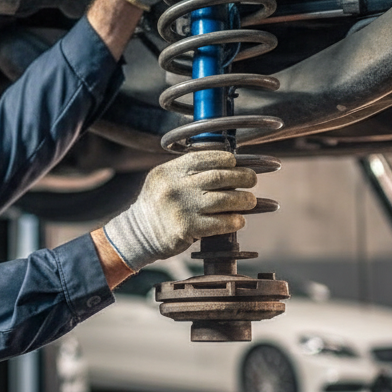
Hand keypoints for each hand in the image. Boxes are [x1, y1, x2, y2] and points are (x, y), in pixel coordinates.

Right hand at [102, 150, 256, 271]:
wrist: (140, 233)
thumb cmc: (157, 205)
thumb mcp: (164, 179)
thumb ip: (187, 171)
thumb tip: (225, 164)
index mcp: (170, 171)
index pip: (204, 158)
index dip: (225, 159)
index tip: (236, 163)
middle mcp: (175, 187)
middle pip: (218, 177)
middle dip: (242, 177)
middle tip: (251, 180)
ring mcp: (182, 208)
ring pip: (224, 200)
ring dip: (243, 200)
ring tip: (250, 200)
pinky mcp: (187, 229)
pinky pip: (220, 223)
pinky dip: (234, 221)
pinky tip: (239, 220)